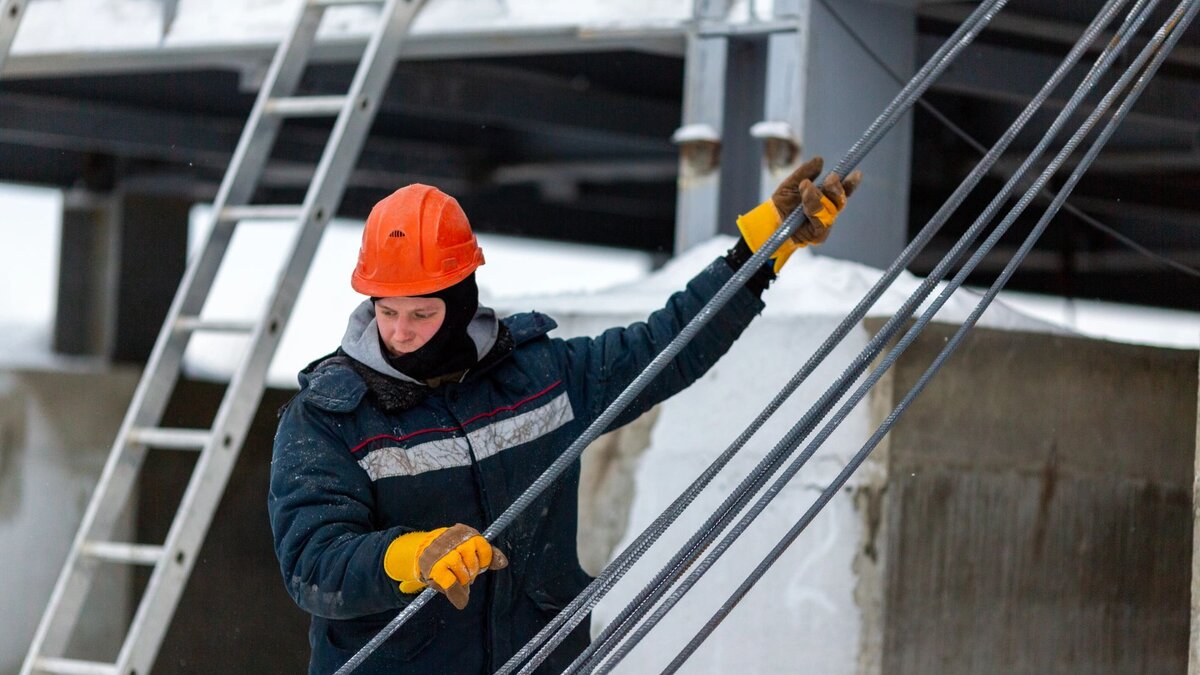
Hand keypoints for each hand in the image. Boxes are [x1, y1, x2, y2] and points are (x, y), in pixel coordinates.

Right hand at [384, 524, 508, 608]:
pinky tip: (461, 601)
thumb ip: (488, 555)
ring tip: (458, 581)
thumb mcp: (471, 548)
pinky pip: (451, 584)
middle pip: (473, 563)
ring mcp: (442, 554)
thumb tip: (504, 563)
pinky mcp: (434, 568)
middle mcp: (453, 540)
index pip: (481, 546)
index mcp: (464, 532)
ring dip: (463, 582)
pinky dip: (457, 594)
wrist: (424, 550)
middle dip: (472, 573)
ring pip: (463, 574)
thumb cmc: (452, 550)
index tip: (479, 564)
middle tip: (465, 574)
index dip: (483, 559)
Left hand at [770, 156, 862, 244]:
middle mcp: (828, 210)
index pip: (843, 190)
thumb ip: (805, 172)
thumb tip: (819, 160)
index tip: (856, 173)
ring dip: (819, 197)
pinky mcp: (819, 235)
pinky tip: (805, 203)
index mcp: (826, 197)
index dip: (850, 183)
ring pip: (831, 210)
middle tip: (830, 178)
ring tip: (805, 187)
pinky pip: (822, 222)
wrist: (769, 220)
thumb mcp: (791, 183)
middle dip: (836, 188)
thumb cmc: (782, 203)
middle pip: (840, 200)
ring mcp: (825, 224)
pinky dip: (814, 209)